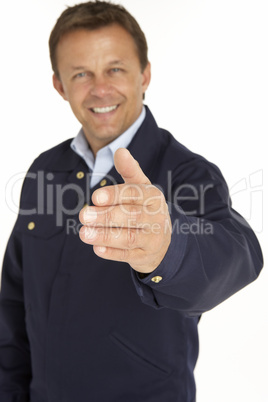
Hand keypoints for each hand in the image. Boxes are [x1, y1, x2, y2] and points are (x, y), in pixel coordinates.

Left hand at [79, 148, 170, 273]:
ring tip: (84, 234)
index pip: (134, 194)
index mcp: (153, 197)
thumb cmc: (145, 209)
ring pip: (129, 238)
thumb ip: (129, 170)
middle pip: (131, 216)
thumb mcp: (141, 188)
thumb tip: (120, 150)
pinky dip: (112, 253)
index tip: (95, 197)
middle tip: (83, 216)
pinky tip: (97, 248)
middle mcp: (156, 218)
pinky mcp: (145, 256)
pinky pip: (128, 255)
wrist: (163, 240)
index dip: (115, 195)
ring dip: (105, 235)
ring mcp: (152, 239)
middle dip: (106, 216)